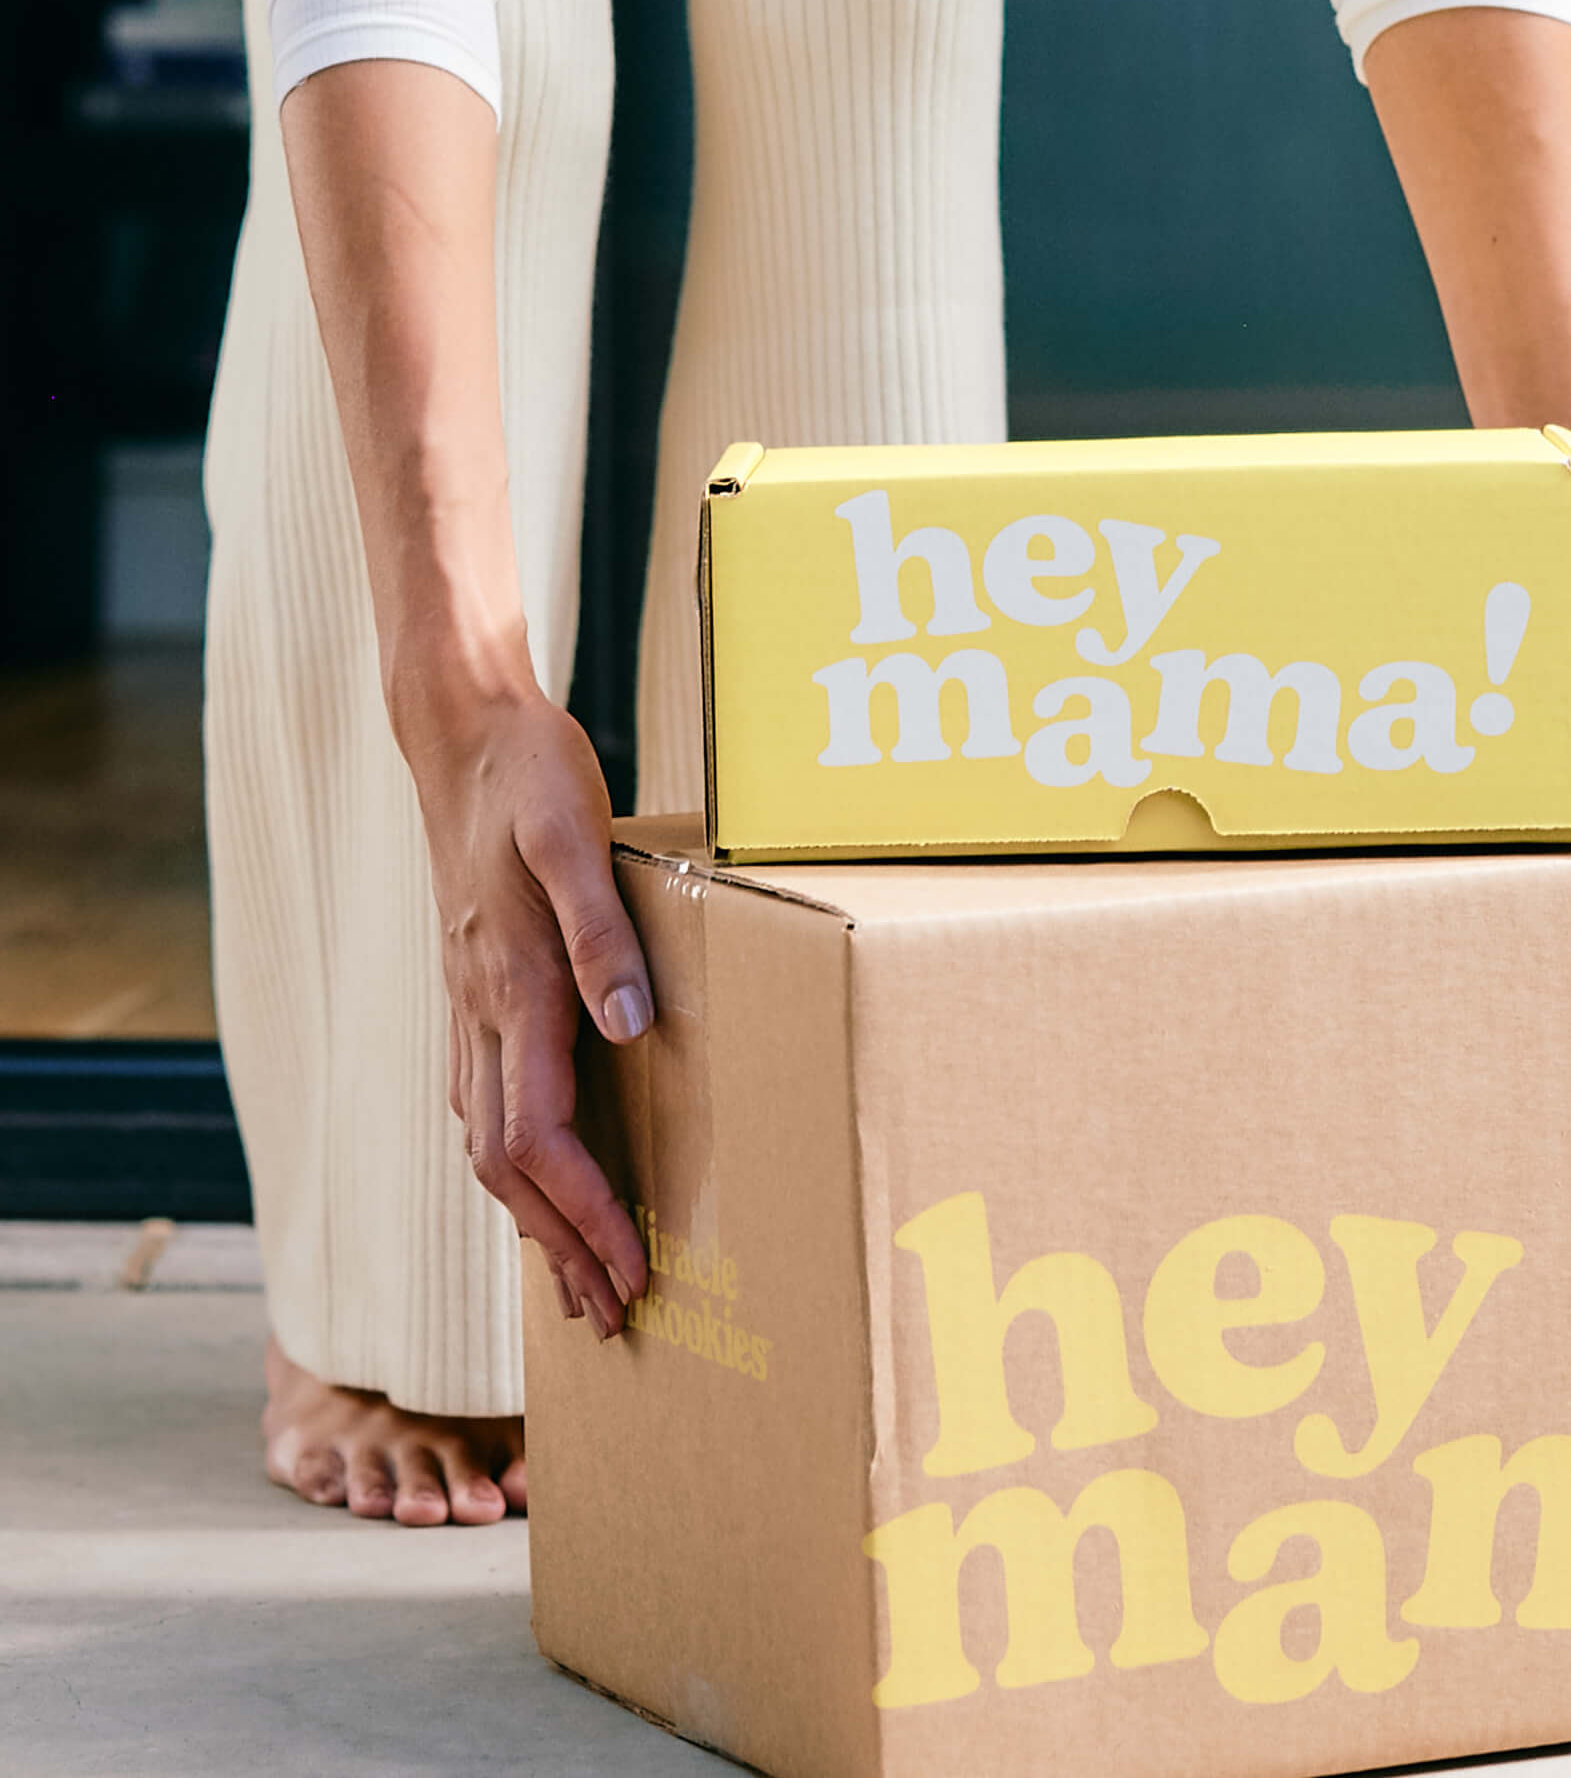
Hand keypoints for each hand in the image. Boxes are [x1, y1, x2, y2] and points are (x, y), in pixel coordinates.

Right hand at [404, 680, 652, 1334]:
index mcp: (513, 986)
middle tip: (614, 1315)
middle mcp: (481, 1011)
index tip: (630, 1274)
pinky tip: (538, 1181)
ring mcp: (469, 1005)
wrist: (461, 733)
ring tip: (578, 1279)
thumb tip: (632, 1026)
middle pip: (509, 1167)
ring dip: (535, 1220)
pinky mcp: (474, 989)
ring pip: (490, 1144)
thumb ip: (600, 933)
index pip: (542, 1138)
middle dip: (562, 1247)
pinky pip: (486, 1104)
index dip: (586, 1216)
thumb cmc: (529, 776)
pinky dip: (515, 1165)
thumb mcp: (578, 836)